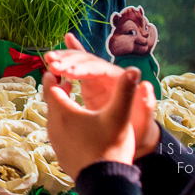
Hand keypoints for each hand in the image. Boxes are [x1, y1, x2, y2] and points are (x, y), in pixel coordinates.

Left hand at [44, 65, 139, 177]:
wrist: (104, 182)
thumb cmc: (110, 147)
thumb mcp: (119, 116)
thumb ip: (125, 91)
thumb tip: (133, 70)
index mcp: (62, 110)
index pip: (50, 85)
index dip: (57, 75)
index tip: (64, 69)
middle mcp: (53, 124)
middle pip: (50, 100)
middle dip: (59, 89)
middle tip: (69, 82)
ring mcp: (55, 139)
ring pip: (54, 116)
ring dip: (63, 106)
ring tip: (75, 102)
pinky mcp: (60, 152)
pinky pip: (59, 131)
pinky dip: (66, 123)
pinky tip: (80, 126)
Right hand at [45, 33, 159, 156]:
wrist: (132, 139)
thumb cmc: (140, 131)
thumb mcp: (143, 122)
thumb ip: (146, 104)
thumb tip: (146, 85)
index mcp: (119, 81)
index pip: (99, 68)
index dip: (84, 68)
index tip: (68, 72)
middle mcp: (108, 76)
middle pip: (87, 61)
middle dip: (69, 61)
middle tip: (52, 65)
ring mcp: (98, 79)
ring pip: (79, 62)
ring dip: (63, 59)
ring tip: (48, 60)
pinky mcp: (90, 85)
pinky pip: (76, 69)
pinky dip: (65, 61)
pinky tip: (54, 54)